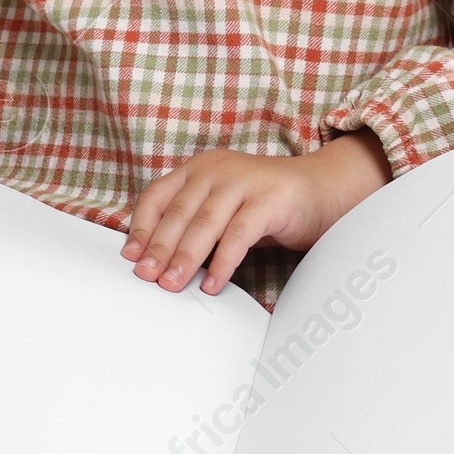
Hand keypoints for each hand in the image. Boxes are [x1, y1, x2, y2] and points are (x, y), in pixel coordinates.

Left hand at [121, 130, 390, 295]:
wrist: (321, 191)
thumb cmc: (266, 204)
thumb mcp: (222, 208)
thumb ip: (193, 225)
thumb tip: (157, 262)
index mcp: (199, 168)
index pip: (157, 195)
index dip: (142, 228)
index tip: (131, 257)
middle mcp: (217, 169)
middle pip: (178, 212)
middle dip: (160, 249)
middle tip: (147, 277)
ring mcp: (244, 181)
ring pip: (205, 223)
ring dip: (186, 258)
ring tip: (173, 285)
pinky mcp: (268, 199)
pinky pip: (238, 235)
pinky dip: (223, 262)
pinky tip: (214, 284)